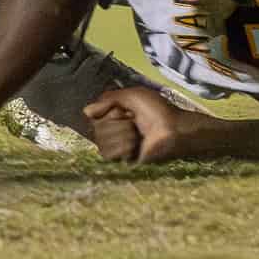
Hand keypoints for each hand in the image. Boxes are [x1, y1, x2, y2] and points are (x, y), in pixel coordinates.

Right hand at [84, 87, 213, 163]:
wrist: (173, 131)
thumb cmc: (157, 111)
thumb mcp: (134, 96)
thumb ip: (109, 99)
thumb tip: (85, 111)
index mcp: (113, 114)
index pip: (93, 114)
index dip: (110, 111)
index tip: (126, 110)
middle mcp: (111, 130)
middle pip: (97, 128)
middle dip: (118, 123)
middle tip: (135, 123)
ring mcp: (116, 147)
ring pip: (102, 141)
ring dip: (123, 135)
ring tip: (137, 135)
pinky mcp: (120, 162)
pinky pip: (108, 153)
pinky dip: (122, 147)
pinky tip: (135, 146)